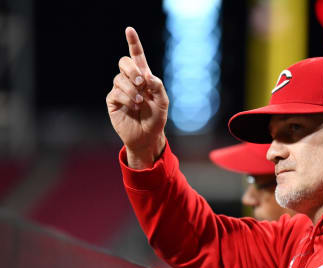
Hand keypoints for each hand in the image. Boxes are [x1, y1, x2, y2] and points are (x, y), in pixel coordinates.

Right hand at [106, 27, 168, 168]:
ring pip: (120, 79)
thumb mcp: (163, 102)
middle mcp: (130, 81)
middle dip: (132, 69)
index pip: (137, 56)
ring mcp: (120, 90)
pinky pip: (116, 92)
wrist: (147, 137)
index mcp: (144, 77)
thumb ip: (158, 86)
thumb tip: (146, 75)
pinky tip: (133, 107)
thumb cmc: (156, 119)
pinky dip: (126, 98)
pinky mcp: (112, 100)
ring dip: (132, 90)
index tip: (129, 30)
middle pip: (124, 62)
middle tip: (142, 82)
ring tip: (140, 102)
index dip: (133, 42)